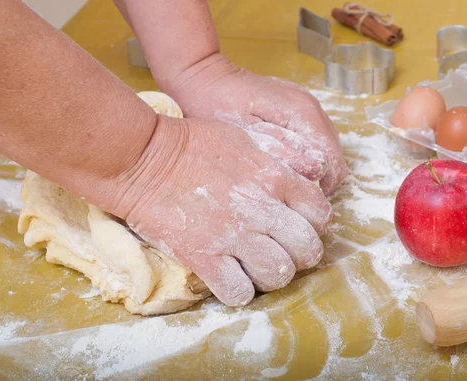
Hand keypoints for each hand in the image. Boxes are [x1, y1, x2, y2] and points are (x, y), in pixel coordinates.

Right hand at [108, 116, 332, 306]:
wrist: (145, 159)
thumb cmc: (195, 143)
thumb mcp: (247, 139)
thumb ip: (280, 160)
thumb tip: (306, 174)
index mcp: (276, 178)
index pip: (320, 214)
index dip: (315, 225)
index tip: (300, 227)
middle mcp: (262, 209)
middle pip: (307, 251)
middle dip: (302, 256)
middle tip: (284, 253)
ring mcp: (234, 236)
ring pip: (278, 275)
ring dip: (272, 276)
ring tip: (258, 268)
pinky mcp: (204, 258)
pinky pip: (239, 293)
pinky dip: (239, 292)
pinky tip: (232, 279)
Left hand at [159, 53, 348, 194]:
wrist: (207, 78)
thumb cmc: (218, 106)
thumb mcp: (244, 135)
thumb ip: (280, 151)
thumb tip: (313, 172)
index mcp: (302, 113)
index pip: (331, 159)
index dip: (322, 185)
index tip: (302, 199)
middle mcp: (312, 106)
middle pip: (335, 154)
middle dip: (322, 179)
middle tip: (295, 195)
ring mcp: (309, 103)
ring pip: (329, 147)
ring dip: (318, 167)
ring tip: (292, 181)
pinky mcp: (301, 105)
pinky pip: (318, 137)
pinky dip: (311, 155)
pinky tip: (290, 163)